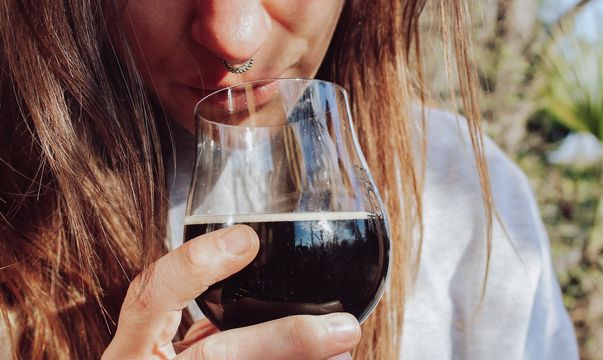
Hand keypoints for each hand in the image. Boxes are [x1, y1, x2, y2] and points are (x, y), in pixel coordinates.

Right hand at [102, 225, 360, 358]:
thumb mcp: (152, 349)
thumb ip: (191, 323)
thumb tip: (241, 271)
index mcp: (130, 351)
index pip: (149, 297)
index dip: (194, 266)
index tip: (246, 240)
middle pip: (215, 356)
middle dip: (285, 339)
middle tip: (343, 328)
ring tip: (345, 352)